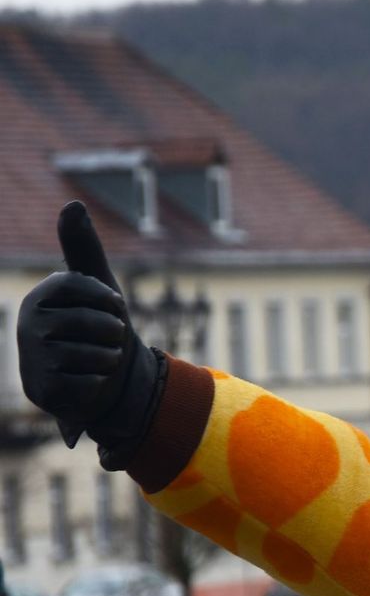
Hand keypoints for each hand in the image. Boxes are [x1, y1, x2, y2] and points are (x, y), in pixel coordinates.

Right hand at [17, 202, 163, 460]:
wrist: (102, 382)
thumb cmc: (99, 331)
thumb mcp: (97, 289)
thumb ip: (84, 249)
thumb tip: (72, 204)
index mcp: (39, 297)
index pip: (80, 286)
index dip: (108, 300)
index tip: (113, 307)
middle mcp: (28, 325)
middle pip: (96, 323)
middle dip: (115, 333)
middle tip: (107, 340)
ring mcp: (33, 359)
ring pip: (98, 355)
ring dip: (111, 360)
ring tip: (98, 361)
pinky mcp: (44, 391)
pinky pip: (92, 383)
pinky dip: (101, 384)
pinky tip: (88, 383)